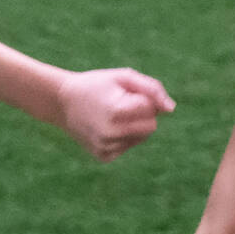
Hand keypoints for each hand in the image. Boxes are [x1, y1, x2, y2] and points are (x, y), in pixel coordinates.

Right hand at [59, 67, 174, 160]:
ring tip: (113, 116)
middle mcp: (111, 133)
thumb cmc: (98, 85)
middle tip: (121, 105)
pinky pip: (128, 146)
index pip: (151, 109)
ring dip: (134, 126)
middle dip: (143, 114)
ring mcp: (106, 147)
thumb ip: (152, 89)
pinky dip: (123, 137)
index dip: (141, 98)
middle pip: (151, 127)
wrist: (63, 102)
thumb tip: (171, 109)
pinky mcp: (103, 156)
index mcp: (116, 111)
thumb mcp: (124, 77)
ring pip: (141, 138)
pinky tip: (107, 128)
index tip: (123, 94)